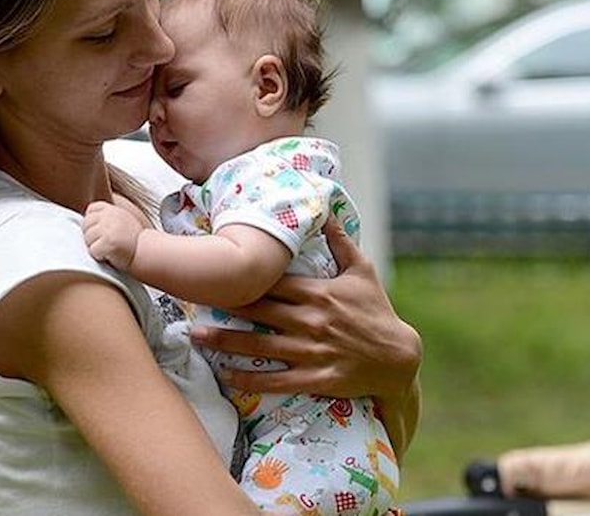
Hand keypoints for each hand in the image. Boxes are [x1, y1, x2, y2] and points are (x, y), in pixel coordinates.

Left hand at [83, 200, 143, 270]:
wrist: (146, 254)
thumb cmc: (130, 241)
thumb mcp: (120, 220)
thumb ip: (104, 216)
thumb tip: (83, 219)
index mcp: (112, 209)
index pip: (90, 211)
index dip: (93, 224)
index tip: (105, 232)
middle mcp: (110, 215)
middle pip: (85, 225)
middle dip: (92, 237)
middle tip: (108, 243)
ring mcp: (109, 227)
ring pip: (87, 240)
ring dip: (96, 248)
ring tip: (111, 248)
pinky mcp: (109, 241)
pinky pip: (93, 251)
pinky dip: (100, 257)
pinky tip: (112, 255)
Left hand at [189, 218, 421, 402]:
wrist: (400, 358)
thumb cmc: (378, 311)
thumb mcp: (363, 271)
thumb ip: (341, 241)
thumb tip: (325, 209)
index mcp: (318, 292)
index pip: (272, 281)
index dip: (241, 276)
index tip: (214, 270)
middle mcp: (311, 321)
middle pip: (258, 311)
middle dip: (222, 306)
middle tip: (189, 300)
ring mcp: (312, 351)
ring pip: (260, 346)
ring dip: (225, 342)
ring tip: (195, 337)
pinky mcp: (316, 379)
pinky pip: (277, 380)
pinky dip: (250, 379)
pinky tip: (227, 376)